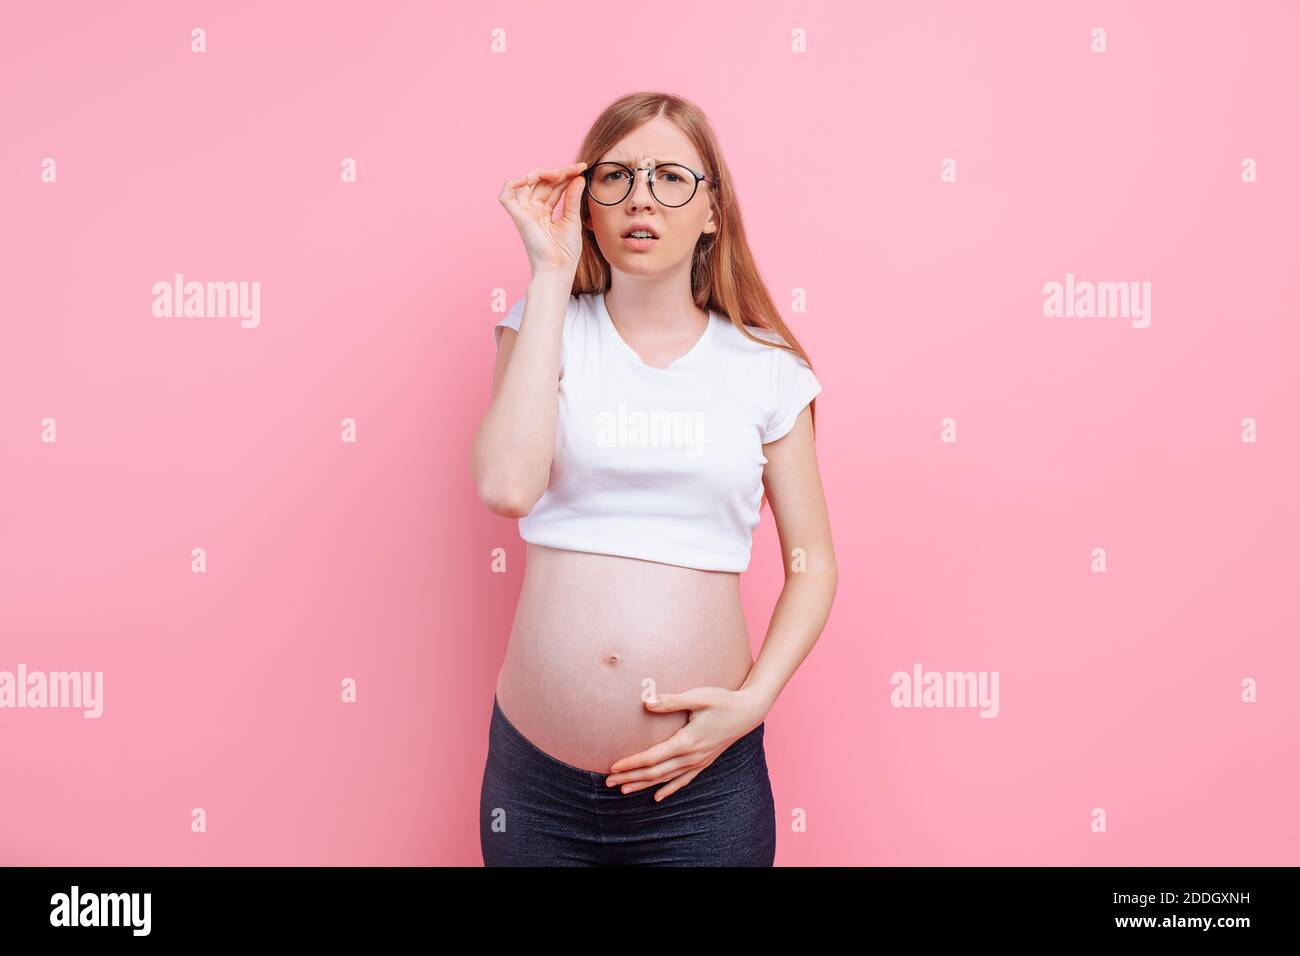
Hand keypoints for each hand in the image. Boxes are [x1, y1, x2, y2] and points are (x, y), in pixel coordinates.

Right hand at [498, 162, 587, 276]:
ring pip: (526, 183)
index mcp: (545, 212)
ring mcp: (525, 213)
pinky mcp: (518, 217)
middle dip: (559, 172)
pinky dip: (512, 183)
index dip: (566, 175)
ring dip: (541, 173)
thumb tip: (578, 177)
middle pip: (542, 182)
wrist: (558, 269)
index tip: (582, 168)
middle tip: (577, 169)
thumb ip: (572, 197)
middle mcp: (533, 211)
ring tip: (560, 173)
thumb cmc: (565, 252)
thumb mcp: (572, 219)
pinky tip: (529, 178)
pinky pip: (506, 195)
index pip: (553, 187)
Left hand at [604, 685, 769, 801]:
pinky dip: (669, 789)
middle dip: (630, 777)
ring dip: (644, 784)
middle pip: (655, 772)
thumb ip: (672, 701)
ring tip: (624, 790)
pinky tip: (658, 797)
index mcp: (687, 742)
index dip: (631, 763)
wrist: (748, 712)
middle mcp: (691, 757)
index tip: (613, 767)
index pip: (652, 757)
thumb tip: (647, 702)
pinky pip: (683, 780)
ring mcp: (699, 762)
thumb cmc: (723, 701)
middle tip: (608, 782)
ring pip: (666, 779)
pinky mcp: (704, 762)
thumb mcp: (698, 696)